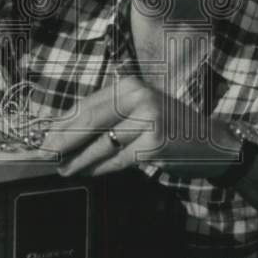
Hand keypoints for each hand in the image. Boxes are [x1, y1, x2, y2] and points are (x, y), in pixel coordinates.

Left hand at [45, 74, 238, 176]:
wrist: (213, 143)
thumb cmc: (170, 127)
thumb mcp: (140, 110)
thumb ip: (108, 115)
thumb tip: (64, 129)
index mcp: (131, 85)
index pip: (87, 105)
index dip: (62, 122)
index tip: (43, 135)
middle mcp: (139, 97)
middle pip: (88, 121)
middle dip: (63, 140)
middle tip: (44, 153)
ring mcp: (148, 120)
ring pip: (101, 144)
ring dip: (78, 159)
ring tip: (63, 168)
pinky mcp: (153, 144)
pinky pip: (117, 160)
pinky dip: (100, 168)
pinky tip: (87, 172)